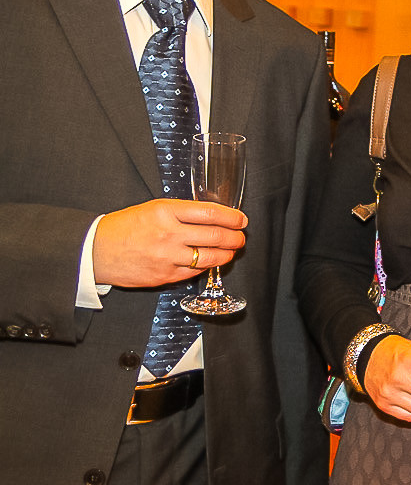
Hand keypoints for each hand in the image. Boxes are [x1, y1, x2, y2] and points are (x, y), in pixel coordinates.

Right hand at [92, 199, 245, 287]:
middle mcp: (169, 233)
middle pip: (216, 236)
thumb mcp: (153, 208)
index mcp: (166, 211)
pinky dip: (207, 266)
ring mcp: (167, 257)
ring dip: (227, 255)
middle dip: (236, 238)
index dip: (232, 217)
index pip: (211, 213)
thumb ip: (182, 212)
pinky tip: (210, 262)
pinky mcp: (164, 276)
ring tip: (231, 251)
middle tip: (241, 237)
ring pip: (210, 257)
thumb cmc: (125, 226)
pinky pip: (194, 272)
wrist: (95, 250)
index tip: (241, 220)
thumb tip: (214, 217)